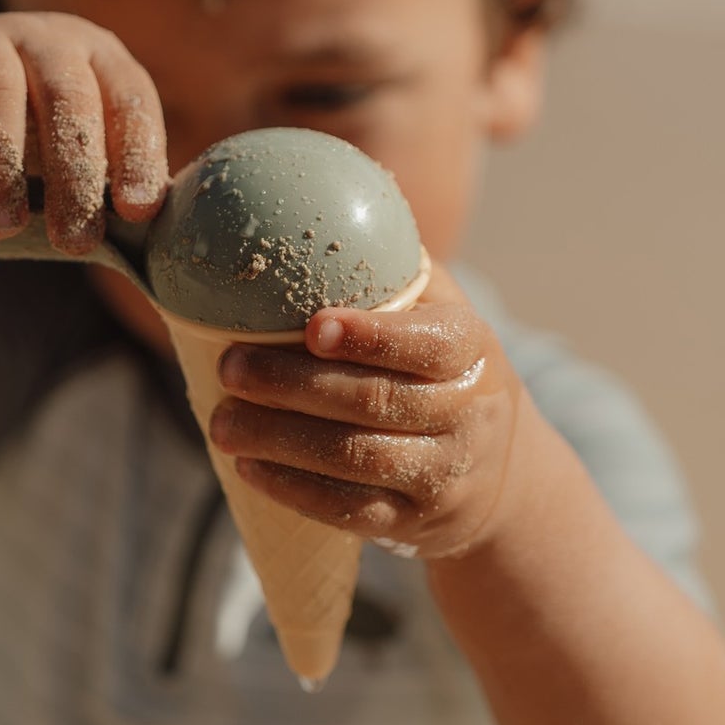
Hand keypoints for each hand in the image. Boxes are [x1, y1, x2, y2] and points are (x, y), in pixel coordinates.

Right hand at [0, 12, 168, 251]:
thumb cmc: (22, 133)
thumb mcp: (68, 148)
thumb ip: (106, 181)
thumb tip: (149, 240)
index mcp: (96, 57)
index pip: (129, 99)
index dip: (138, 153)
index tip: (138, 212)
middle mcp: (40, 37)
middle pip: (65, 95)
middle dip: (72, 170)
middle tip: (71, 241)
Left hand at [207, 263, 527, 559]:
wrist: (502, 476)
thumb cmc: (440, 371)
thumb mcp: (439, 314)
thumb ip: (390, 273)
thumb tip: (309, 202)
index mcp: (471, 348)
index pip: (429, 343)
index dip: (372, 337)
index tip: (312, 326)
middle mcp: (467, 412)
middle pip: (378, 403)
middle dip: (295, 388)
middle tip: (230, 370)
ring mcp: (443, 473)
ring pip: (360, 460)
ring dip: (282, 442)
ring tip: (222, 424)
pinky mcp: (415, 522)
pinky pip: (352, 511)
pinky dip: (295, 490)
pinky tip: (249, 467)